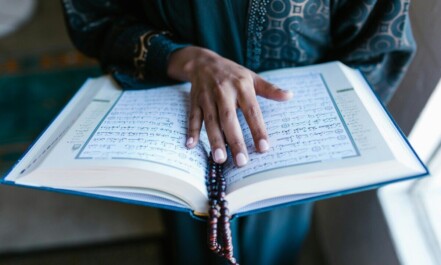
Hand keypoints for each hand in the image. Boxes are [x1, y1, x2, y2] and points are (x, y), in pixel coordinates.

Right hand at [167, 46, 292, 166]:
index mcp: (241, 87)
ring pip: (211, 121)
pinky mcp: (194, 101)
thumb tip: (290, 96)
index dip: (258, 129)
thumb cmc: (232, 73)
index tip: (264, 147)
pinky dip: (191, 130)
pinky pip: (193, 117)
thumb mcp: (252, 77)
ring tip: (220, 159)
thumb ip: (270, 89)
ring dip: (214, 140)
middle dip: (235, 141)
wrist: (203, 61)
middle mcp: (223, 92)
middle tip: (241, 161)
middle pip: (229, 119)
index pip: (252, 111)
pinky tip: (191, 145)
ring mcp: (207, 97)